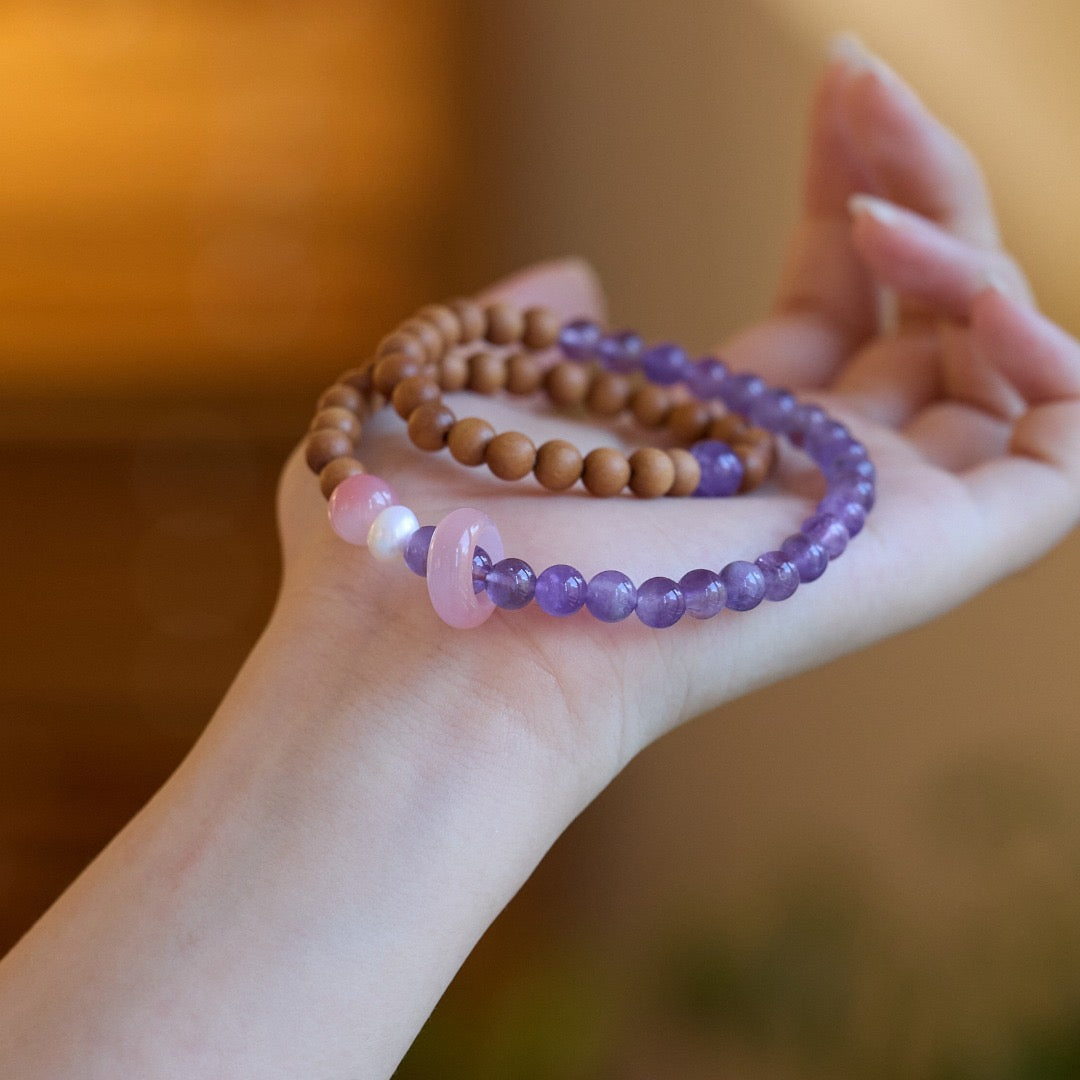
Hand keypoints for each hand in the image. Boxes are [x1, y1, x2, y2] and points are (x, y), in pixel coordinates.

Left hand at [274, 38, 1079, 784]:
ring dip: (963, 239)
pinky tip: (972, 292)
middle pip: (920, 310)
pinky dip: (1048, 355)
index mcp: (717, 445)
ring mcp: (869, 520)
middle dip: (910, 177)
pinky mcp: (926, 559)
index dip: (846, 190)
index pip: (830, 305)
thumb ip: (523, 324)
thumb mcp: (458, 386)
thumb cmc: (420, 532)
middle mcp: (804, 479)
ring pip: (994, 359)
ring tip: (872, 202)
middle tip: (856, 78)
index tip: (833, 86)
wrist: (443, 640)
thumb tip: (578, 273)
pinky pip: (1059, 453)